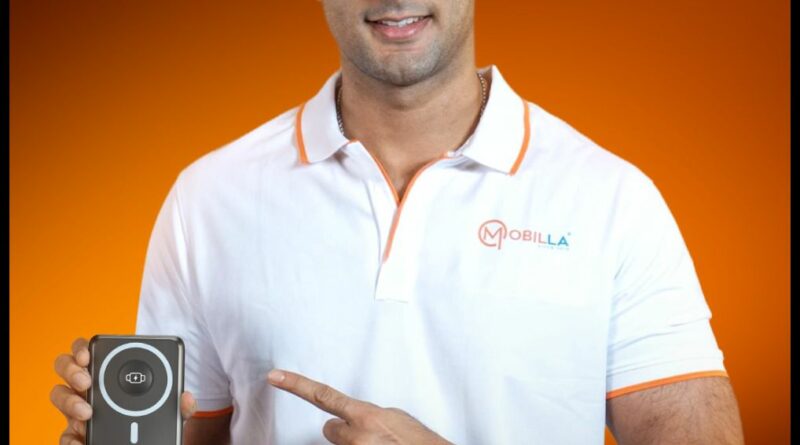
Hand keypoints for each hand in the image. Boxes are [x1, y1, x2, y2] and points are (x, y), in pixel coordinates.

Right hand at [50, 337, 197, 444]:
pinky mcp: (76, 435)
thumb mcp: (170, 412)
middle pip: (67, 367)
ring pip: (59, 396)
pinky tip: (80, 441)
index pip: (90, 350)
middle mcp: (90, 388)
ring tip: (87, 414)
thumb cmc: (155, 422)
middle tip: (86, 381)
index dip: (82, 347)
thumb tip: (186, 397)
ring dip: (69, 401)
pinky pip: (64, 435)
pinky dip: (69, 439)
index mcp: (111, 375)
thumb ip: (180, 405)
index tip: (88, 354)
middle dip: (71, 369)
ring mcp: (79, 411)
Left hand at [267, 369, 451, 444]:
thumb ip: (368, 414)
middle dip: (345, 432)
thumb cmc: (421, 442)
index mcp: (366, 416)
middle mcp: (356, 435)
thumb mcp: (396, 417)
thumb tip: (352, 416)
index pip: (324, 396)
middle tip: (371, 437)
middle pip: (330, 429)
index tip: (275, 377)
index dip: (296, 385)